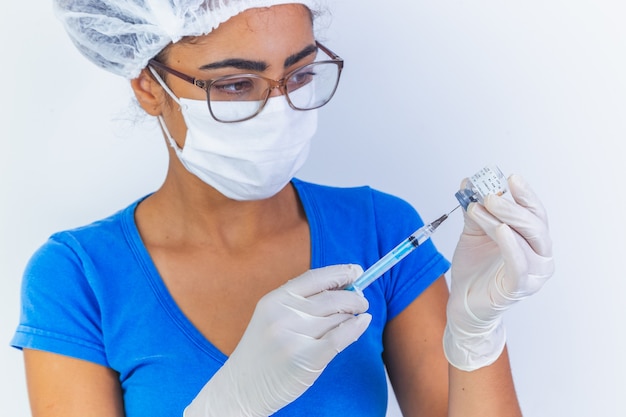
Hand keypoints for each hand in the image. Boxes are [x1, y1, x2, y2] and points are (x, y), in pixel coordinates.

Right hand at [184, 265, 371, 416]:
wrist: (242, 388)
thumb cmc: (263, 353)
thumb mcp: (272, 318)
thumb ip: (300, 303)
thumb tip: (342, 287)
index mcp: (274, 300)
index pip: (314, 278)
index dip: (339, 272)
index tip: (356, 271)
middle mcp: (283, 315)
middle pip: (331, 297)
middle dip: (353, 297)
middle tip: (362, 301)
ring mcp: (294, 337)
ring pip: (337, 318)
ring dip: (352, 316)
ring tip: (355, 317)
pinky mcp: (306, 358)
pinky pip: (340, 337)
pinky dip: (355, 328)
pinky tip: (361, 323)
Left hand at [444, 174, 553, 370]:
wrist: (463, 300)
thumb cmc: (474, 267)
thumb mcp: (473, 232)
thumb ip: (474, 210)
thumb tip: (468, 182)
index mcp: (532, 239)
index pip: (535, 212)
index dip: (525, 194)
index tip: (511, 178)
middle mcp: (539, 255)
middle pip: (534, 224)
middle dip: (511, 206)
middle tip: (490, 194)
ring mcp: (533, 273)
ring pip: (526, 240)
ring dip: (503, 220)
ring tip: (480, 207)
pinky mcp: (519, 287)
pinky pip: (519, 263)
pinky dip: (511, 244)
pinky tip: (500, 229)